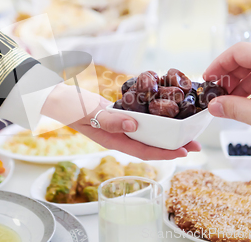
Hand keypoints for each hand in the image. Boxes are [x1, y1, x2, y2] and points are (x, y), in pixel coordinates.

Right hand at [41, 84, 200, 159]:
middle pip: (150, 145)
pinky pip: (140, 121)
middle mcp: (118, 136)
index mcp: (112, 140)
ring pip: (147, 134)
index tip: (185, 152)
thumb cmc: (68, 106)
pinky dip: (155, 121)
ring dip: (166, 134)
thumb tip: (135, 126)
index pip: (143, 151)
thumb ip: (110, 120)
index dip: (165, 153)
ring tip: (186, 132)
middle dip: (173, 146)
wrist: (55, 96)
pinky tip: (165, 115)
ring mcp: (118, 127)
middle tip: (195, 144)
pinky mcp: (117, 116)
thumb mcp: (87, 112)